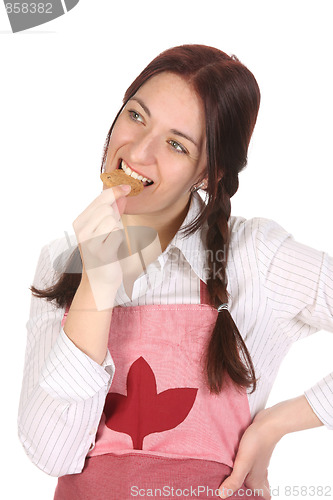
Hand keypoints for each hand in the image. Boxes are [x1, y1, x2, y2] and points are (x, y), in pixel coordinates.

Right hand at [73, 184, 130, 307]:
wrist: (100, 282)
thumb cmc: (104, 253)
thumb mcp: (105, 229)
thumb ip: (113, 211)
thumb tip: (123, 193)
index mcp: (80, 222)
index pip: (100, 199)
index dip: (115, 191)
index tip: (128, 188)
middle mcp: (81, 231)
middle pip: (107, 209)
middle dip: (116, 218)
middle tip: (111, 233)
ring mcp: (89, 242)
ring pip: (113, 221)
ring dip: (117, 230)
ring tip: (111, 242)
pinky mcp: (101, 253)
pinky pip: (118, 234)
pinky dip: (120, 240)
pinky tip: (113, 249)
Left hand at [218, 409, 279, 499]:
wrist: (268, 423)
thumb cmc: (257, 442)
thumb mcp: (243, 462)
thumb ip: (234, 479)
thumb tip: (222, 496)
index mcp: (256, 480)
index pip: (262, 497)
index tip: (241, 498)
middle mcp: (258, 473)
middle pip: (257, 488)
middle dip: (248, 492)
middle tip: (233, 491)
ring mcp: (257, 462)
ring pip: (253, 476)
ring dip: (243, 479)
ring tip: (231, 479)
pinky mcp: (254, 452)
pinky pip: (249, 464)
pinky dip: (243, 466)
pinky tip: (234, 461)